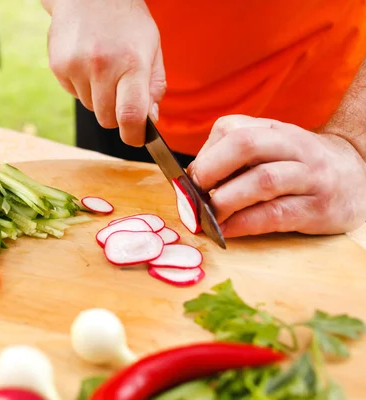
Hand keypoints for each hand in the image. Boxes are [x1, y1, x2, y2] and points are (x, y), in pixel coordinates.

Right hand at [45, 0, 165, 145]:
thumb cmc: (127, 21)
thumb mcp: (152, 48)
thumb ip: (154, 86)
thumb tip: (149, 119)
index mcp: (132, 63)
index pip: (130, 116)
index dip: (134, 135)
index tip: (136, 138)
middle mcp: (102, 67)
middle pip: (107, 119)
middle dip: (116, 115)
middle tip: (120, 93)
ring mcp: (76, 67)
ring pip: (91, 107)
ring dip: (99, 98)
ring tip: (103, 69)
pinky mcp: (58, 67)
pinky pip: (74, 94)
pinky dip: (82, 86)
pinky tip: (87, 63)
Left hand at [187, 115, 365, 237]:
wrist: (359, 174)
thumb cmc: (299, 163)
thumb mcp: (271, 148)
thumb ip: (234, 156)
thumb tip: (191, 179)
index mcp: (273, 130)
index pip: (231, 129)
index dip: (204, 154)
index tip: (189, 178)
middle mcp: (293, 147)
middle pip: (245, 145)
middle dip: (211, 170)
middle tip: (194, 193)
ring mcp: (309, 176)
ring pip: (262, 180)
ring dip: (226, 200)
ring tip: (207, 216)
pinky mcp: (317, 208)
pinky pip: (275, 214)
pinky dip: (244, 224)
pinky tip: (227, 231)